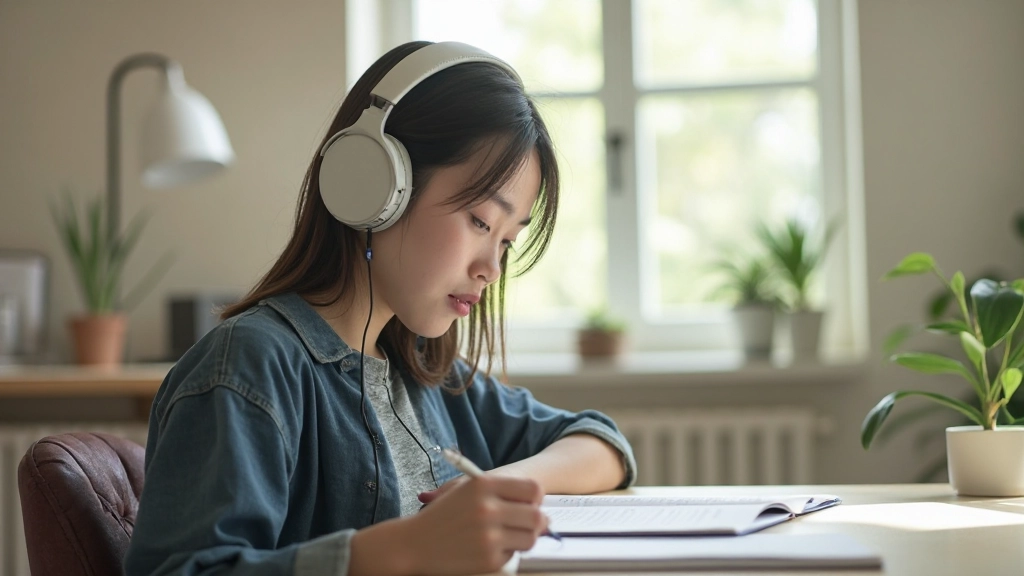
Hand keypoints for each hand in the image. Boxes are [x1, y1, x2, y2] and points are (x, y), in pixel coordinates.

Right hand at [405, 475, 547, 574]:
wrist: (414, 543)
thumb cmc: (443, 515)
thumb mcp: (467, 490)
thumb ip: (502, 492)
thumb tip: (538, 507)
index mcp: (484, 485)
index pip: (533, 489)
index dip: (535, 499)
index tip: (529, 504)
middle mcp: (488, 508)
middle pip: (537, 516)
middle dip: (537, 522)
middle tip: (529, 524)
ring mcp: (489, 536)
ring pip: (530, 538)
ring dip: (523, 538)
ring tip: (507, 536)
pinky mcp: (489, 559)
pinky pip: (513, 555)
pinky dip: (504, 552)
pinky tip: (487, 547)